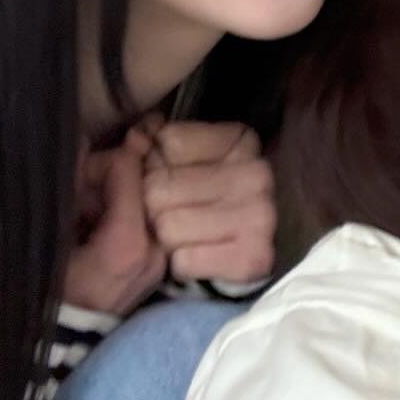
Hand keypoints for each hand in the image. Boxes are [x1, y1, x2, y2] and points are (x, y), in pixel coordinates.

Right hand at [64, 131, 167, 315]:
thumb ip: (71, 186)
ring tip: (86, 221)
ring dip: (116, 198)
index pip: (127, 168)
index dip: (97, 166)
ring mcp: (163, 258)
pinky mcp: (161, 264)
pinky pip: (148, 220)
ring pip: (145, 199)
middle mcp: (157, 248)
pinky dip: (124, 216)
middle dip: (108, 182)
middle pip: (142, 181)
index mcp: (130, 241)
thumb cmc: (51, 288)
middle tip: (80, 203)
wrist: (61, 343)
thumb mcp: (53, 234)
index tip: (75, 183)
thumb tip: (84, 141)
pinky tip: (100, 232)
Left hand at [141, 122, 275, 286]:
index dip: (155, 162)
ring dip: (165, 236)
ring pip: (169, 227)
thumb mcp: (174, 159)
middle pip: (160, 187)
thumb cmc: (194, 199)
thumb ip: (151, 142)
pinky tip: (195, 254)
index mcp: (241, 140)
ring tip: (182, 234)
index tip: (168, 174)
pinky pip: (184, 261)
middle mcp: (258, 173)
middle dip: (154, 203)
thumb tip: (137, 136)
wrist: (227, 253)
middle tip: (169, 210)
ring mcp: (262, 215)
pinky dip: (181, 263)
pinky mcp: (254, 257)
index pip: (168, 142)